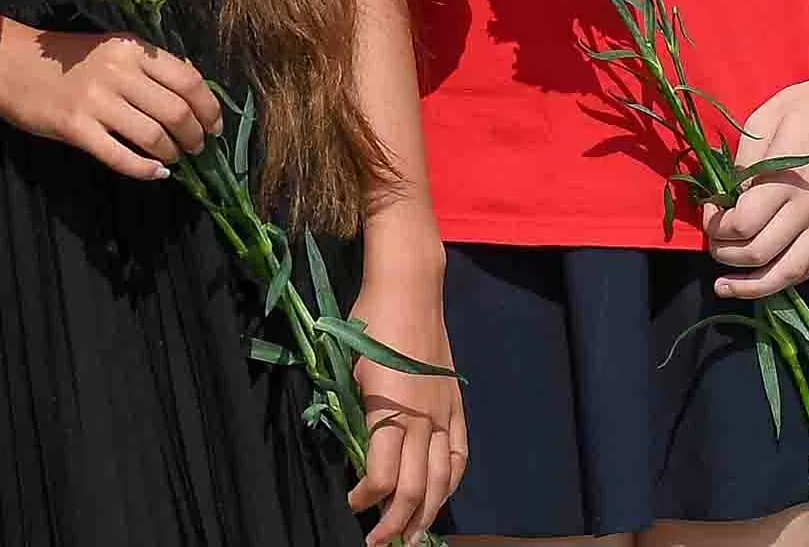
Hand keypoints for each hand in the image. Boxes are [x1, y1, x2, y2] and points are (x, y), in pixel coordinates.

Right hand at [0, 27, 223, 180]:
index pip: (189, 80)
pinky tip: (155, 174)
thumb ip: (150, 64)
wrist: (10, 62)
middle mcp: (119, 72)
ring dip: (172, 154)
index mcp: (132, 49)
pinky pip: (119, 156)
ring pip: (153, 136)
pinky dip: (144, 170)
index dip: (210, 108)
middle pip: (176, 111)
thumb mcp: (113, 48)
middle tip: (197, 149)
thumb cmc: (66, 57)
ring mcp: (96, 101)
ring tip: (175, 159)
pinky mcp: (74, 127)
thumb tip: (195, 83)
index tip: (215, 127)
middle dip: (195, 136)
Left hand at [343, 258, 466, 544]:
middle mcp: (421, 418)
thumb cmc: (369, 324)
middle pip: (416, 487)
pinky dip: (451, 480)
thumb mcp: (350, 371)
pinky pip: (459, 452)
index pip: (382, 475)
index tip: (352, 502)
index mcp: (389, 410)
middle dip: (397, 523)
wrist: (409, 288)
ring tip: (414, 535)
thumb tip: (356, 452)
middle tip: (381, 542)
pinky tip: (441, 495)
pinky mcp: (456, 403)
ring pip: (443, 478)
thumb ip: (356, 416)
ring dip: (428, 513)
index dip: (367, 498)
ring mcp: (444, 411)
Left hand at [704, 67, 808, 300]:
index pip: (742, 224)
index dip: (717, 225)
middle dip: (725, 254)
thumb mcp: (765, 120)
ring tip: (727, 287)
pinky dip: (784, 278)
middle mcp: (808, 209)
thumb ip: (744, 164)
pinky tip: (764, 279)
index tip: (710, 212)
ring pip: (788, 273)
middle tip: (714, 243)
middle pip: (759, 253)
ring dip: (753, 286)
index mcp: (786, 180)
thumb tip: (728, 198)